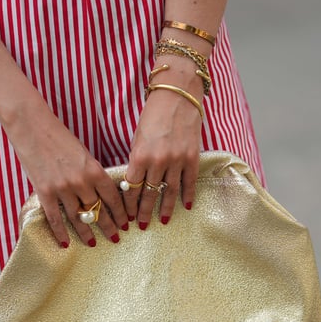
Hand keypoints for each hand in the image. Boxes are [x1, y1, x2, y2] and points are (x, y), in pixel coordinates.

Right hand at [5, 103, 127, 247]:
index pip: (113, 198)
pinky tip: (65, 243)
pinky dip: (60, 232)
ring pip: (78, 218)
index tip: (125, 223)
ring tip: (93, 243)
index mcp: (95, 170)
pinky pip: (55, 218)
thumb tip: (100, 193)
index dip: (120, 213)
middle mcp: (81, 182)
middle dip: (108, 226)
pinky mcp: (45, 192)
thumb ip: (92, 173)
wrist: (32, 126)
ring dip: (86, 232)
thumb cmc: (59, 136)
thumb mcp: (83, 153)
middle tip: (115, 238)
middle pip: (98, 211)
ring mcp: (63, 189)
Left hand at [123, 60, 203, 228]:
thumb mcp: (138, 138)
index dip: (129, 204)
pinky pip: (189, 182)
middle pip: (150, 194)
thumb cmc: (153, 116)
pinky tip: (186, 207)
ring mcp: (177, 161)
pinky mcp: (192, 157)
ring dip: (165, 208)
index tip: (128, 215)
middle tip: (141, 226)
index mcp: (140, 156)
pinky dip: (188, 196)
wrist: (177, 95)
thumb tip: (135, 183)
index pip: (132, 188)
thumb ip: (137, 161)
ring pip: (170, 192)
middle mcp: (158, 161)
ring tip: (162, 221)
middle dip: (144, 212)